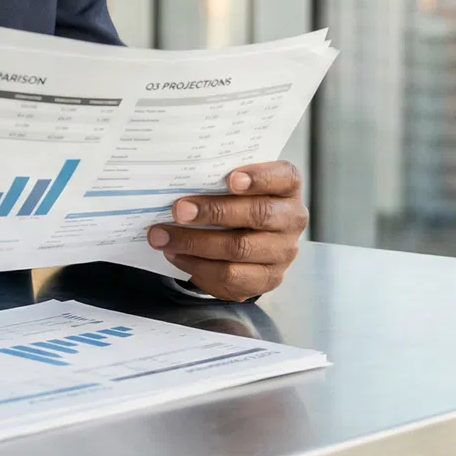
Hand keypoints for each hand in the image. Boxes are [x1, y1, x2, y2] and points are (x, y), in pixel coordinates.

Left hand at [146, 161, 306, 301]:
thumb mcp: (236, 185)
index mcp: (287, 187)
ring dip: (195, 242)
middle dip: (215, 211)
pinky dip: (198, 265)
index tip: (231, 179)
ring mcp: (282, 251)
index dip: (259, 178)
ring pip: (240, 248)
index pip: (284, 177)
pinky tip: (176, 255)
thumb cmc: (238, 202)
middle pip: (258, 214)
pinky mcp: (267, 278)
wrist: (250, 242)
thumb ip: (219, 178)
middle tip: (179, 210)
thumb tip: (178, 179)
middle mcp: (291, 218)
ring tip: (164, 236)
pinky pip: (231, 275)